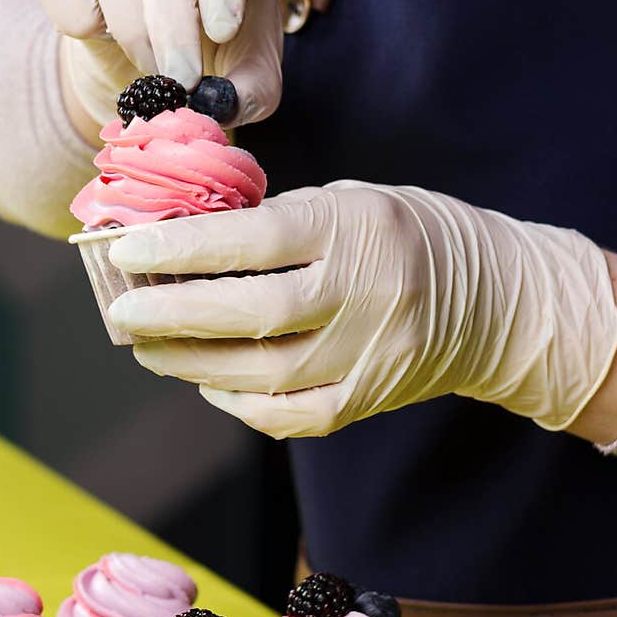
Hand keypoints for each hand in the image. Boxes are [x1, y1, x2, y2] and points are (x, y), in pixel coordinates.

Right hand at [31, 0, 281, 131]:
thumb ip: (251, 88)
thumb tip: (228, 104)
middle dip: (171, 22)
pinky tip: (104, 39)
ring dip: (132, 26)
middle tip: (182, 79)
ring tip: (154, 70)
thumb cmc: (218, 42)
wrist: (160, 47)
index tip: (223, 31)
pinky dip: (75, 16)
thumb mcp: (251, 66)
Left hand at [106, 182, 616, 439]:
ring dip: (189, 361)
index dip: (184, 250)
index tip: (127, 252)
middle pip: (252, 313)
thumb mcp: (348, 201)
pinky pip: (290, 414)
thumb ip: (274, 221)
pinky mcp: (368, 399)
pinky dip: (239, 403)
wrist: (494, 300)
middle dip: (172, 313)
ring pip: (262, 371)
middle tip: (121, 310)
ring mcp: (368, 354)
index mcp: (356, 229)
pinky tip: (206, 383)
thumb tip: (178, 244)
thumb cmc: (404, 235)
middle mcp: (364, 294)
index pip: (256, 240)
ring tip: (145, 345)